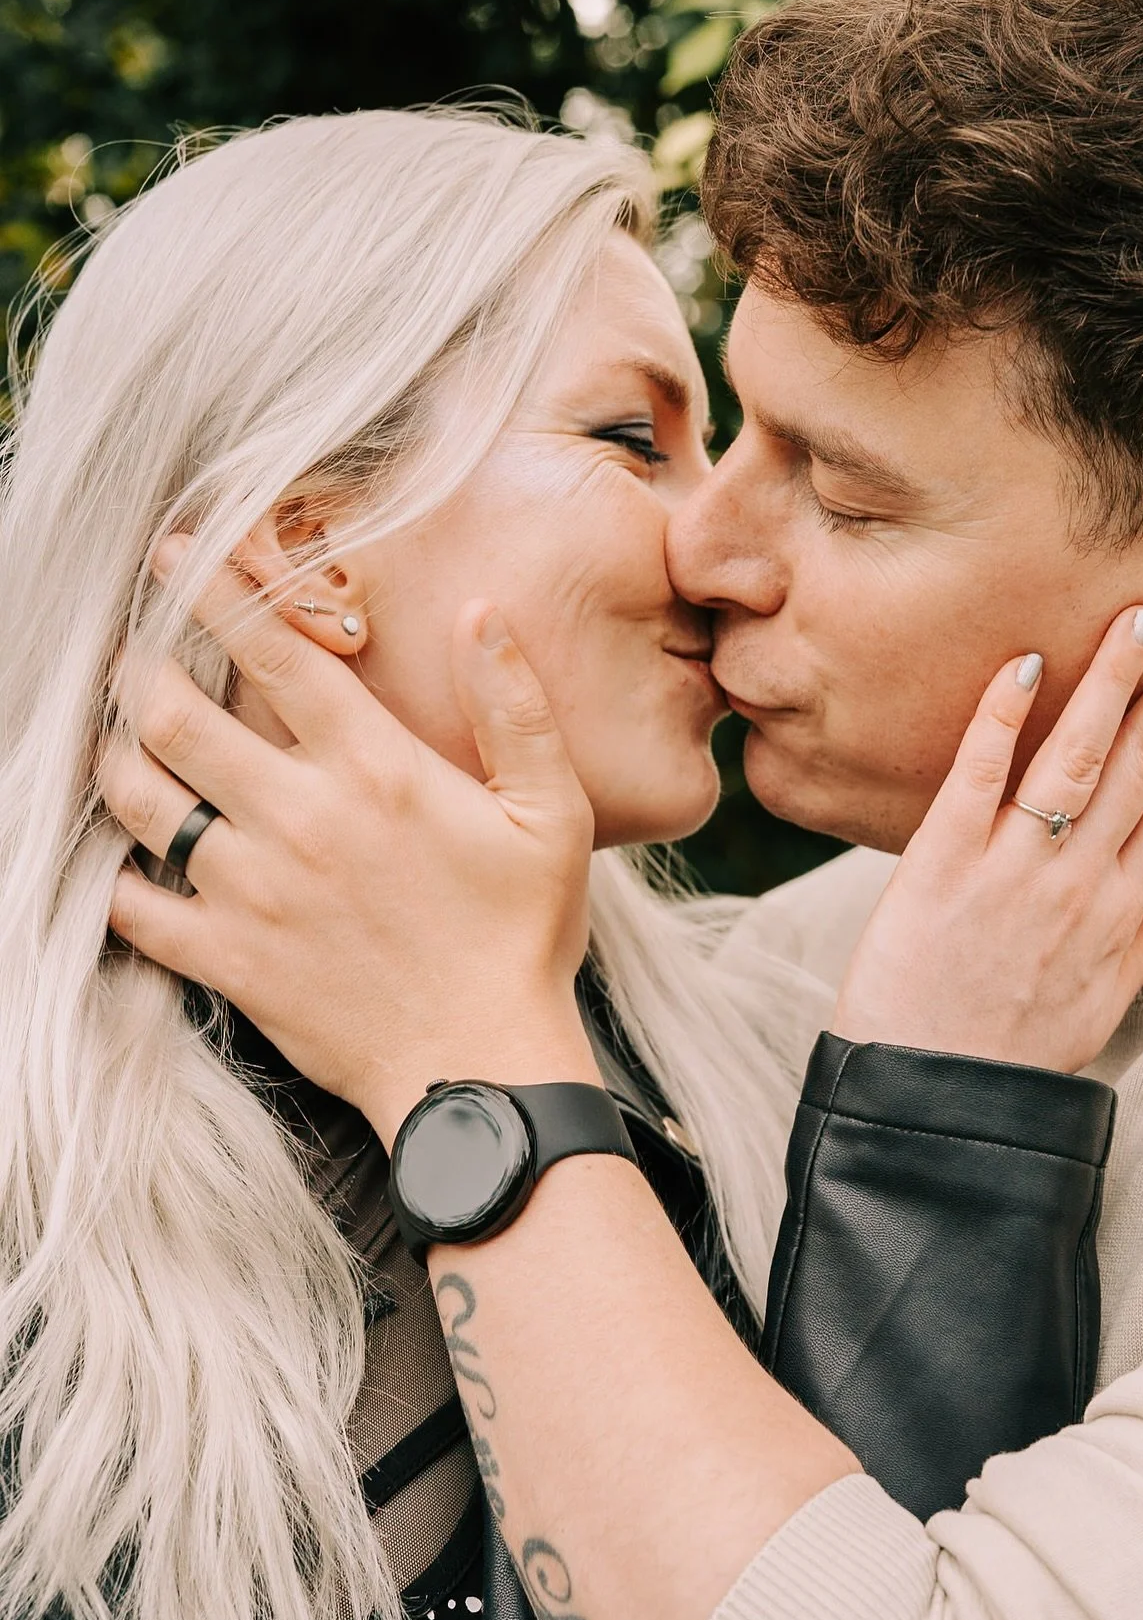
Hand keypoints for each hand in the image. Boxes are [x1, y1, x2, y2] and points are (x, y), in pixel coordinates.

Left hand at [103, 536, 600, 1143]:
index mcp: (376, 769)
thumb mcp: (551, 815)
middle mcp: (299, 817)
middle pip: (174, 714)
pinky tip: (122, 858)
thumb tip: (480, 613)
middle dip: (138, 666)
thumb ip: (516, 708)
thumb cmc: (524, 939)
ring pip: (140, 799)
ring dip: (115, 758)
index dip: (213, 585)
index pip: (273, 649)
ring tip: (116, 739)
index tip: (175, 550)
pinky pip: (135, 907)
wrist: (483, 1069)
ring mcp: (253, 891)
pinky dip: (116, 877)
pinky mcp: (228, 960)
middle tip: (129, 650)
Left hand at [833, 607, 1142, 1072]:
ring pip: (1072, 759)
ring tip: (1140, 618)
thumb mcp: (1105, 1000)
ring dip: (1108, 683)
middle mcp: (1075, 883)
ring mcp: (1009, 871)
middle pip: (1142, 768)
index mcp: (1118, 912)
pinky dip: (1000, 721)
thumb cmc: (1012, 1048)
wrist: (927, 1097)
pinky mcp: (938, 866)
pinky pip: (975, 778)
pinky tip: (1025, 665)